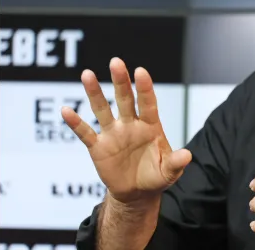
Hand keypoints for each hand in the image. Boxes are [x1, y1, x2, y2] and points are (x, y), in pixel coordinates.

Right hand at [61, 57, 191, 205]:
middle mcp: (130, 124)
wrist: (136, 193)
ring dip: (94, 93)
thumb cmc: (156, 177)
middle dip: (120, 81)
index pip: (148, 103)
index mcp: (150, 126)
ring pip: (102, 109)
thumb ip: (175, 163)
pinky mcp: (98, 147)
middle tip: (116, 62)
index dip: (145, 88)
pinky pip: (85, 133)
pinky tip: (66, 110)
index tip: (141, 71)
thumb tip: (188, 155)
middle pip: (125, 99)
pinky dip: (75, 123)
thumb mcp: (169, 172)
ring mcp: (113, 134)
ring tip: (87, 74)